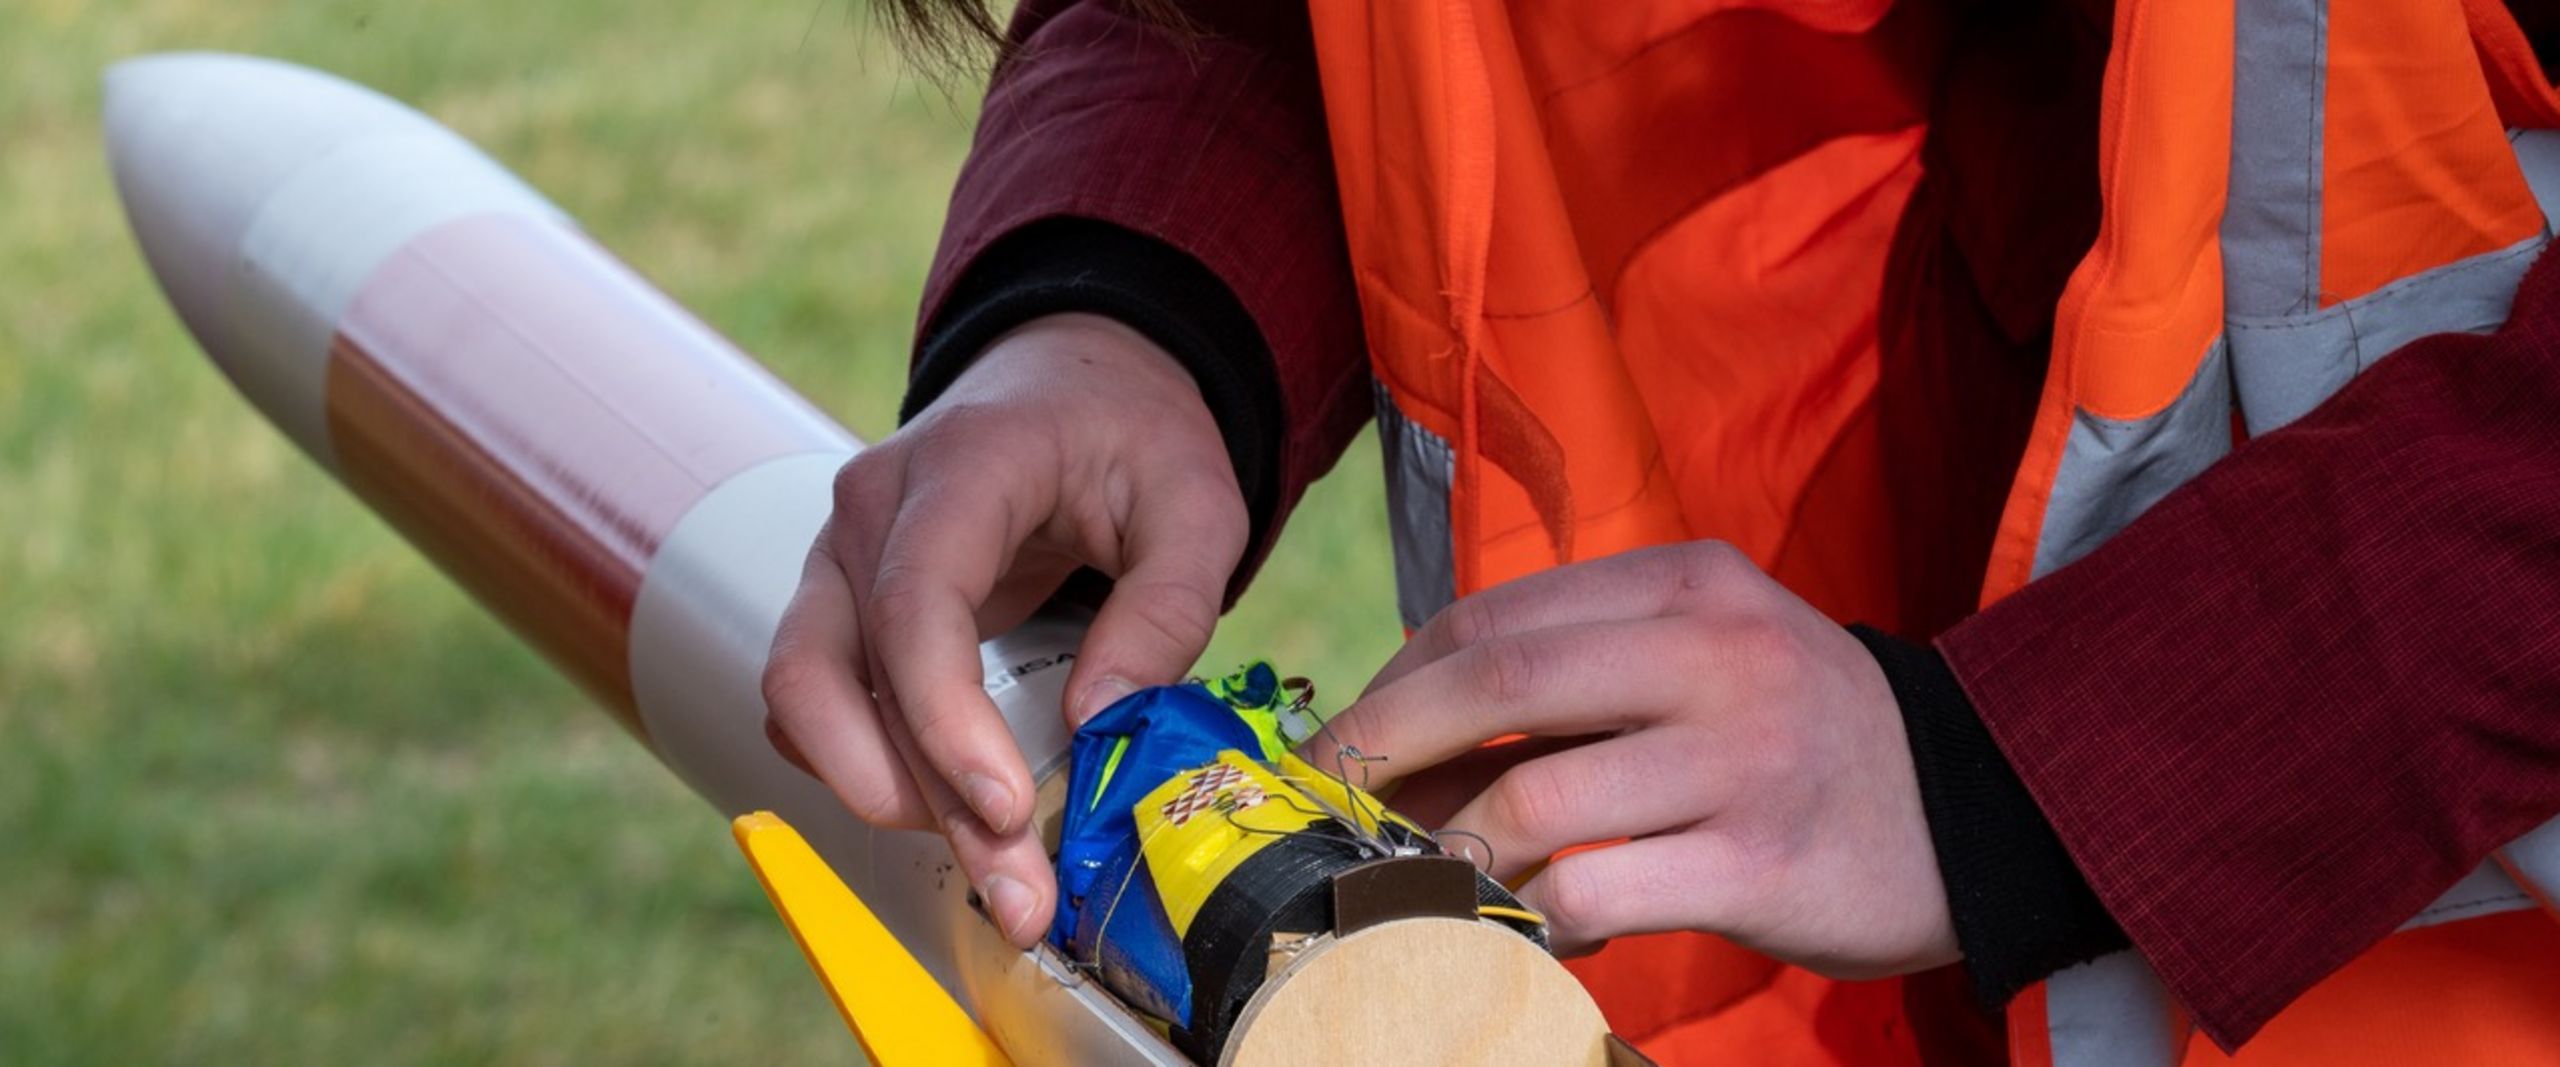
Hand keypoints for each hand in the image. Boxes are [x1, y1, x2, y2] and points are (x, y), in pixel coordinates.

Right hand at [761, 313, 1247, 947]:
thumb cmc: (1135, 436)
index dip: (944, 720)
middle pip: (838, 673)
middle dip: (922, 800)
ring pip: (804, 700)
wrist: (1078, 382)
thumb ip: (1167, 608)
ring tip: (997, 871)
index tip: (1008, 810)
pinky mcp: (841, 607)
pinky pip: (815, 706)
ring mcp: (839, 559)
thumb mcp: (1199, 505)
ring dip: (885, 797)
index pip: (914, 603)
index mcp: (962, 466)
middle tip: (1019, 893)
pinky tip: (955, 815)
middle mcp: (869, 511)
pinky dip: (869, 769)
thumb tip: (1101, 723)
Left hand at [1312, 542, 1955, 977]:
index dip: (1397, 680)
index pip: (1497, 617)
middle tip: (1331, 801)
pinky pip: (1598, 889)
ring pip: (1535, 797)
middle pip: (1497, 682)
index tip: (1346, 739)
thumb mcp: (1701, 662)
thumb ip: (1576, 686)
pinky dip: (1538, 915)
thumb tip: (1404, 751)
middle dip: (1385, 746)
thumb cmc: (1798, 733)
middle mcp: (1715, 652)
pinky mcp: (1761, 860)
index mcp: (1686, 583)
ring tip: (1436, 881)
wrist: (1976, 805)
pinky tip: (1539, 925)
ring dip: (1456, 851)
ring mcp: (1743, 756)